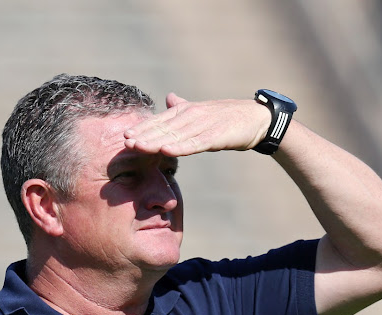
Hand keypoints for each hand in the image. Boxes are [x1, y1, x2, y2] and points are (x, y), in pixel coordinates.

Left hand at [123, 93, 270, 156]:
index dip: (143, 128)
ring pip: (175, 135)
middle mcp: (192, 116)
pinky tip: (167, 150)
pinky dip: (180, 147)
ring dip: (156, 141)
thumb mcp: (202, 112)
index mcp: (187, 111)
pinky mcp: (216, 136)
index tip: (125, 136)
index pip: (160, 121)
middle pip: (163, 128)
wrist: (256, 119)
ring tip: (139, 146)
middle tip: (125, 142)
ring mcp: (204, 125)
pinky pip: (195, 143)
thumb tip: (169, 97)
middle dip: (144, 135)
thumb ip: (183, 107)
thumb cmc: (228, 118)